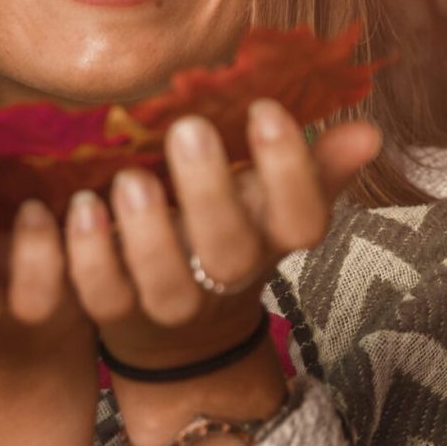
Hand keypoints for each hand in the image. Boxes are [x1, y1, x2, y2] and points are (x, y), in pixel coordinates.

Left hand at [64, 98, 380, 373]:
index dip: (291, 172)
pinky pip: (100, 294)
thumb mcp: (272, 205)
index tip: (266, 109)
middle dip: (211, 192)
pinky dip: (86, 254)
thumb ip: (313, 168)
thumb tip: (371, 131)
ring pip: (164, 284)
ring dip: (147, 232)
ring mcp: (169, 301)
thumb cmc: (228, 237)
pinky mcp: (115, 312)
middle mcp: (224, 276)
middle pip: (229, 251)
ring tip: (128, 179)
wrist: (182, 337)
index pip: (301, 218)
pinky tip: (75, 206)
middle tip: (189, 129)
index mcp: (270, 241)